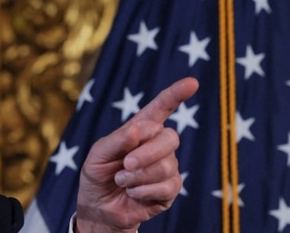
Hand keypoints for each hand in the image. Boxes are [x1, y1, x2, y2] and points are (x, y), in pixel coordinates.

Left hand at [75, 77, 198, 232]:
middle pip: (169, 138)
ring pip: (166, 166)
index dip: (176, 95)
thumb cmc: (98, 174)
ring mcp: (167, 166)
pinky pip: (167, 186)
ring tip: (121, 181)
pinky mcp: (170, 189)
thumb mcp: (97, 155)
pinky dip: (144, 191)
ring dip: (138, 176)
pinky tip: (133, 193)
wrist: (99, 207)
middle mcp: (158, 145)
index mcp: (141, 129)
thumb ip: (116, 140)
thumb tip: (138, 129)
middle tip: (125, 165)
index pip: (161, 108)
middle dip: (146, 153)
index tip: (191, 83)